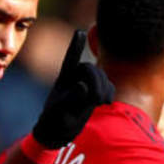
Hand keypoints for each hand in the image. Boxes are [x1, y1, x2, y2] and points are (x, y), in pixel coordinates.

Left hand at [31, 29, 113, 148]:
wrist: (58, 131)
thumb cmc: (54, 121)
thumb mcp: (60, 112)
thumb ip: (71, 98)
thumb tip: (83, 86)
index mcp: (63, 78)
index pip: (71, 58)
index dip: (76, 45)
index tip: (80, 32)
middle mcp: (75, 77)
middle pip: (90, 69)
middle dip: (97, 82)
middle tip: (98, 101)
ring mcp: (86, 83)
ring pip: (101, 77)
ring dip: (104, 88)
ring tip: (100, 104)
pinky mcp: (95, 92)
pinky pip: (108, 86)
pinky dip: (109, 92)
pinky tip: (106, 102)